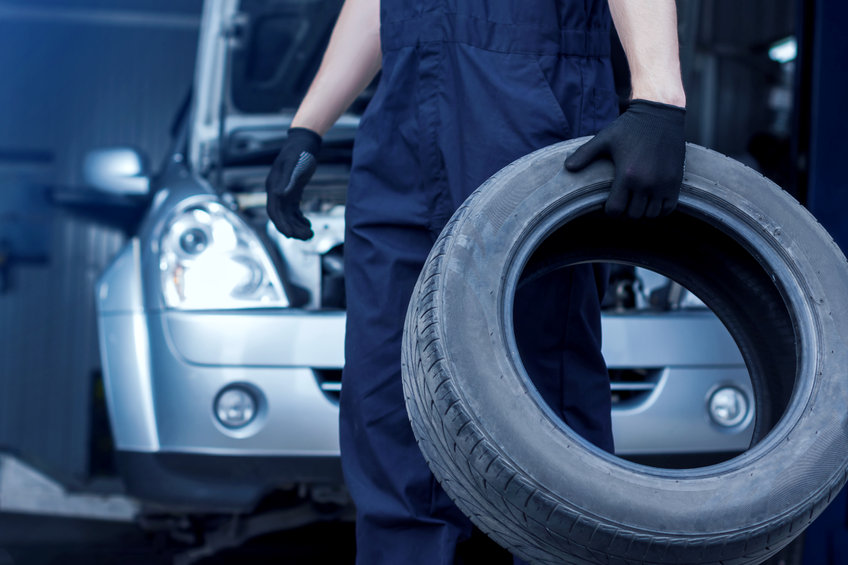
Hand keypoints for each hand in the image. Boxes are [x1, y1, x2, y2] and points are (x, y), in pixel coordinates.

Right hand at [265, 127, 321, 238]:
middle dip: (292, 229)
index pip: (273, 211)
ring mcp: (284, 193)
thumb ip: (287, 179)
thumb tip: (280, 195)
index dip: (281, 224)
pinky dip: (300, 219)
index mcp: (273, 187)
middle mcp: (276, 192)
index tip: (291, 236)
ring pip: (288, 216)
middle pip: (281, 217)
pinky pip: (294, 211)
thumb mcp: (294, 165)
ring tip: (311, 234)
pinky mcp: (293, 193)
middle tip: (308, 237)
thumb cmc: (299, 152)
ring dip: (297, 226)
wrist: (304, 142)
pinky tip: (308, 224)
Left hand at [565, 99, 684, 218]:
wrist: (660, 114)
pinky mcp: (675, 181)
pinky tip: (651, 201)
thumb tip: (567, 168)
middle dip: (625, 211)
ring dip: (642, 211)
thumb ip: (585, 154)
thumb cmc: (630, 127)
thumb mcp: (604, 138)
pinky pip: (668, 208)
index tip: (609, 202)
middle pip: (633, 215)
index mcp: (627, 175)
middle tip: (623, 202)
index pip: (615, 210)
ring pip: (650, 214)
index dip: (610, 210)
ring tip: (636, 202)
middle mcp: (646, 183)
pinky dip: (659, 209)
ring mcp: (663, 183)